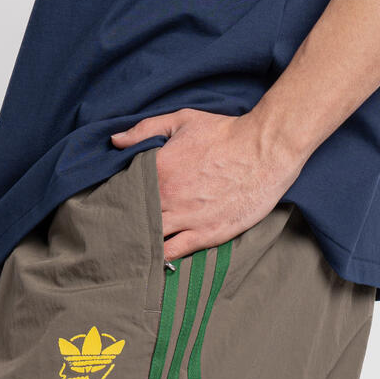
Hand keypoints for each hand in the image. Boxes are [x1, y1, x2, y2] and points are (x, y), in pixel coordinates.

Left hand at [111, 109, 305, 261]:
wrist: (265, 151)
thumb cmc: (225, 133)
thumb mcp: (183, 120)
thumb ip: (145, 129)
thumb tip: (115, 141)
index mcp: (158, 168)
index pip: (125, 189)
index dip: (118, 196)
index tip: (114, 200)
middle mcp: (168, 197)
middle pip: (134, 218)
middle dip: (125, 223)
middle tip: (117, 229)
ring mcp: (186, 219)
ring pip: (150, 238)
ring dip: (140, 242)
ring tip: (131, 247)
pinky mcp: (205, 235)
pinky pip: (173, 253)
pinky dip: (160, 257)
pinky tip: (153, 258)